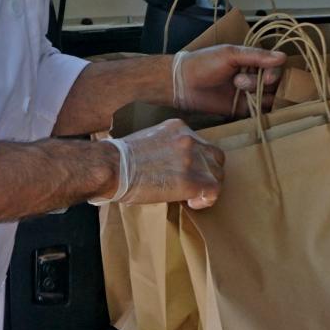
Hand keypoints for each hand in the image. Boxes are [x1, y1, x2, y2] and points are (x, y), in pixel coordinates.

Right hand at [96, 119, 225, 208]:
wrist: (112, 166)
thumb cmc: (120, 158)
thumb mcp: (148, 140)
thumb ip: (166, 146)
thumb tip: (171, 163)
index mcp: (178, 127)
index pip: (201, 142)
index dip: (199, 160)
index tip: (188, 171)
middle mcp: (189, 139)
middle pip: (215, 156)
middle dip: (208, 172)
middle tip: (196, 185)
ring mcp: (191, 159)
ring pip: (217, 174)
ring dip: (208, 187)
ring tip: (193, 196)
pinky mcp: (190, 181)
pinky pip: (213, 191)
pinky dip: (206, 199)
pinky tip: (192, 203)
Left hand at [172, 45, 286, 115]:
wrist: (183, 84)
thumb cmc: (204, 63)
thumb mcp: (230, 54)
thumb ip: (256, 56)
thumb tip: (283, 57)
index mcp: (252, 61)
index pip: (275, 67)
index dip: (275, 73)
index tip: (267, 78)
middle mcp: (253, 77)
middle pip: (275, 84)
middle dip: (261, 83)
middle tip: (240, 82)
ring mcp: (249, 95)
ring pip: (269, 97)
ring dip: (259, 96)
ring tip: (237, 89)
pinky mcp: (242, 110)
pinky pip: (259, 112)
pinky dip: (261, 111)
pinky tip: (253, 106)